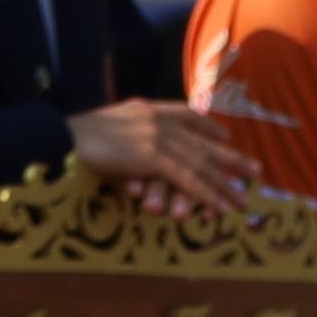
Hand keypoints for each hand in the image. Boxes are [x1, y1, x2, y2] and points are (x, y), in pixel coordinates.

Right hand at [70, 97, 267, 223]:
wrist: (61, 137)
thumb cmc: (75, 137)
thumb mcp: (107, 125)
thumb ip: (127, 132)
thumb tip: (134, 146)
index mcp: (147, 110)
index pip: (185, 114)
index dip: (208, 126)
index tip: (226, 135)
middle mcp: (157, 120)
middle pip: (202, 142)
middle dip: (230, 158)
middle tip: (255, 169)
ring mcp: (157, 137)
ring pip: (199, 164)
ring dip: (223, 184)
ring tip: (244, 199)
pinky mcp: (152, 157)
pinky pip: (187, 179)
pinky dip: (206, 194)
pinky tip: (221, 206)